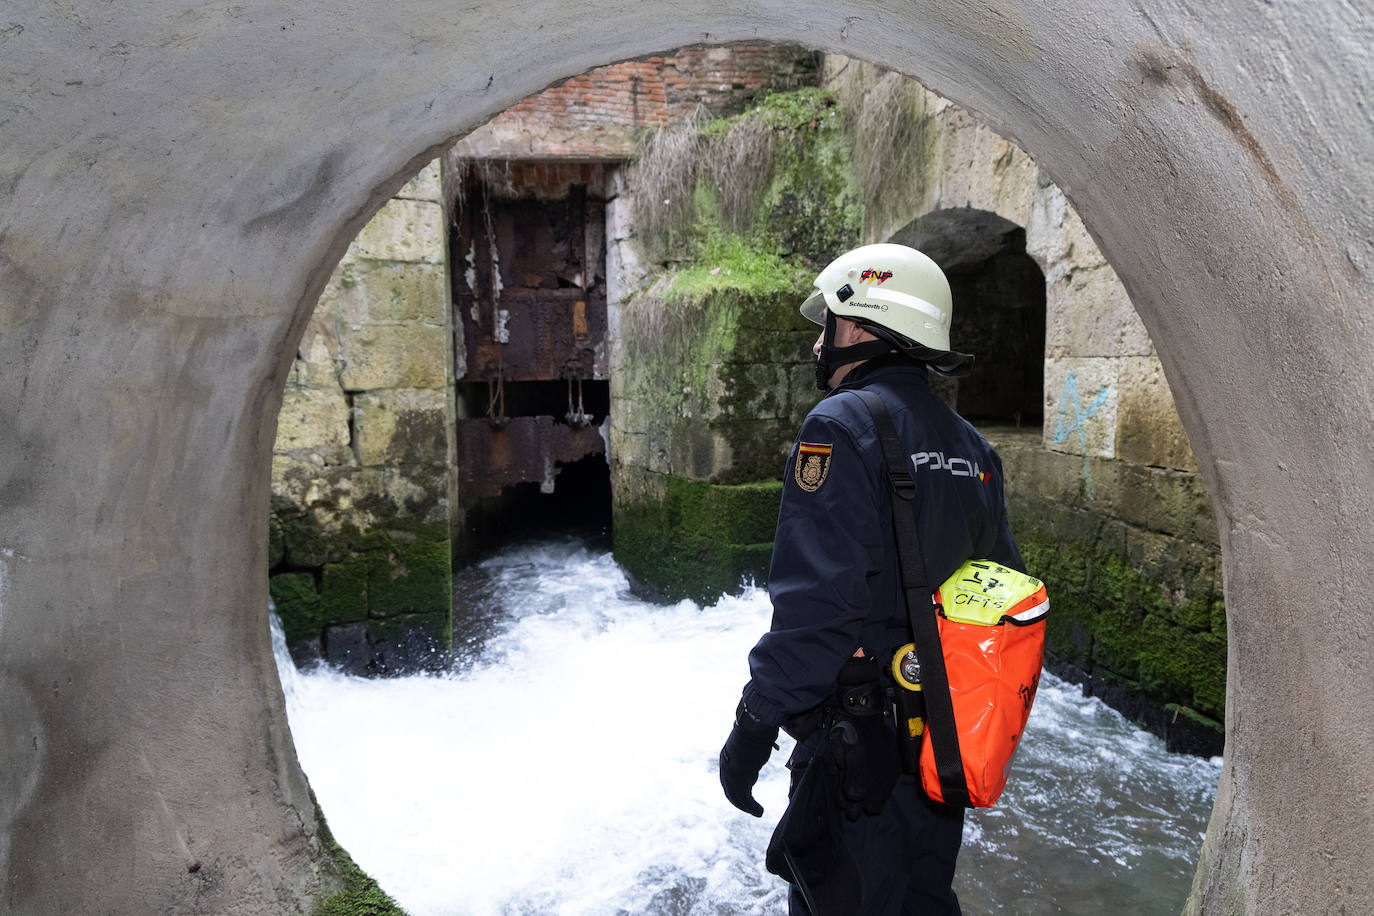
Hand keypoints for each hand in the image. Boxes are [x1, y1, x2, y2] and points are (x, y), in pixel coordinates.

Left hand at [719, 700, 778, 816]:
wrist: (754, 726)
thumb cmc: (756, 732)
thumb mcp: (750, 747)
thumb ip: (749, 758)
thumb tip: (755, 762)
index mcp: (726, 759)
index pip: (727, 781)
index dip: (734, 792)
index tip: (744, 799)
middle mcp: (725, 767)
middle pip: (730, 791)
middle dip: (739, 802)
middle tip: (751, 810)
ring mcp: (731, 773)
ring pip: (737, 797)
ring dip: (747, 808)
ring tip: (759, 813)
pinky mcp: (740, 777)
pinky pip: (745, 798)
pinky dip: (751, 807)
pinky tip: (759, 811)